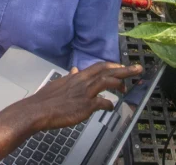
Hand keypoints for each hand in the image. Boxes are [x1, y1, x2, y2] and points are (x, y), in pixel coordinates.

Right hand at [14, 63, 142, 129]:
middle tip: (137, 68)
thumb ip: (69, 78)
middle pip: (107, 70)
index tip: (120, 66)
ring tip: (127, 86)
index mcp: (77, 76)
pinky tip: (111, 107)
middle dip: (124, 69)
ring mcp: (85, 92)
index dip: (111, 66)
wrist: (38, 110)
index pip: (98, 66)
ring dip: (121, 82)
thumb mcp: (58, 84)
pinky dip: (109, 104)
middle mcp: (83, 81)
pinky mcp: (86, 105)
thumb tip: (74, 70)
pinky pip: (103, 102)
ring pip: (108, 81)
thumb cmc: (45, 99)